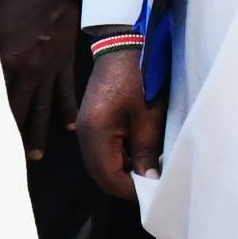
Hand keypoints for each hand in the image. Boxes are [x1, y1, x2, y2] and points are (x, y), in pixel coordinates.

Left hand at [0, 0, 78, 161]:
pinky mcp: (64, 64)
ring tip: (35, 156)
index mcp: (3, 59)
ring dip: (38, 133)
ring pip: (42, 109)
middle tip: (2, 159)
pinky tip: (69, 128)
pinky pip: (67, 93)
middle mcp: (26, 71)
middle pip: (16, 110)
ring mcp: (47, 70)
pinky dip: (69, 110)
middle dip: (9, 136)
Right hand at [75, 45, 163, 200]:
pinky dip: (118, 159)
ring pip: (100, 163)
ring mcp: (84, 126)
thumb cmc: (140, 77)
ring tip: (148, 175)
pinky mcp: (91, 120)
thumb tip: (148, 181)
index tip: (153, 196)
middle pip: (100, 173)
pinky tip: (138, 157)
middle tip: (152, 189)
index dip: (130, 191)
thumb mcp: (149, 116)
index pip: (108, 177)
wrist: (124, 42)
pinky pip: (102, 150)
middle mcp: (83, 133)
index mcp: (95, 132)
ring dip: (121, 172)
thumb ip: (146, 151)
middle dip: (124, 184)